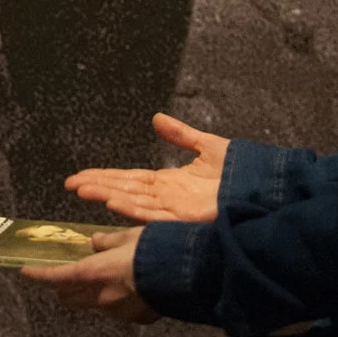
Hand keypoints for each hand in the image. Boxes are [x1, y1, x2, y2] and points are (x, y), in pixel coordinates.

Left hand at [20, 227, 157, 322]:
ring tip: (100, 279)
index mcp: (95, 274)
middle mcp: (103, 297)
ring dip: (91, 294)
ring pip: (95, 304)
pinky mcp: (138, 318)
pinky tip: (129, 289)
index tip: (26, 273)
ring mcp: (120, 311)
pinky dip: (118, 300)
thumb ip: (107, 241)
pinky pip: (120, 310)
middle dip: (62, 288)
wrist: (185, 276)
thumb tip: (94, 244)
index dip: (40, 276)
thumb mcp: (127, 235)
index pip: (58, 277)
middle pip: (72, 297)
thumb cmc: (153, 250)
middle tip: (60, 278)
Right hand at [67, 113, 228, 223]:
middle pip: (124, 190)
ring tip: (82, 191)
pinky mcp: (185, 218)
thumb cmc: (243, 174)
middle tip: (70, 184)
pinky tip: (113, 203)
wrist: (268, 190)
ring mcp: (174, 209)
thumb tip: (155, 118)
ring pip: (133, 202)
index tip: (80, 177)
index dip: (104, 177)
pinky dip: (131, 209)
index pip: (129, 179)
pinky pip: (153, 215)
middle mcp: (167, 198)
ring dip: (107, 196)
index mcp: (169, 183)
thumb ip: (181, 135)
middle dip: (97, 186)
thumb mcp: (207, 146)